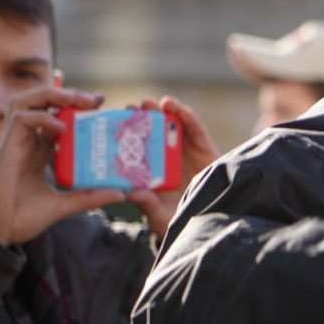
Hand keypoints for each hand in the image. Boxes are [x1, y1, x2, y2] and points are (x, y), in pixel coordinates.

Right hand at [0, 86, 126, 245]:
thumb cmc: (22, 217)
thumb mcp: (65, 204)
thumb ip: (90, 196)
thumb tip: (122, 193)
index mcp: (39, 150)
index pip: (58, 117)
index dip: (77, 108)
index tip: (102, 106)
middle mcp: (27, 141)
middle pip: (42, 101)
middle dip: (68, 94)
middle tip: (97, 99)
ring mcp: (15, 141)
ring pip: (26, 100)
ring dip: (52, 95)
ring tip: (78, 101)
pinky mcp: (5, 147)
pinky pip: (20, 118)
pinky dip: (41, 117)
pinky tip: (61, 128)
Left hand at [128, 96, 220, 240]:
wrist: (213, 218)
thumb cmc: (181, 219)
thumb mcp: (160, 216)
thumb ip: (148, 205)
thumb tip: (132, 193)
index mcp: (148, 170)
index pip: (132, 148)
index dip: (122, 134)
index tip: (110, 124)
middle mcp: (163, 156)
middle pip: (148, 131)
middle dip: (139, 117)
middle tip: (130, 109)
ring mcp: (183, 149)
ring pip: (169, 124)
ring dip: (159, 110)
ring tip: (151, 104)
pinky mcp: (204, 146)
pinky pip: (195, 128)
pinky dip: (187, 116)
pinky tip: (177, 109)